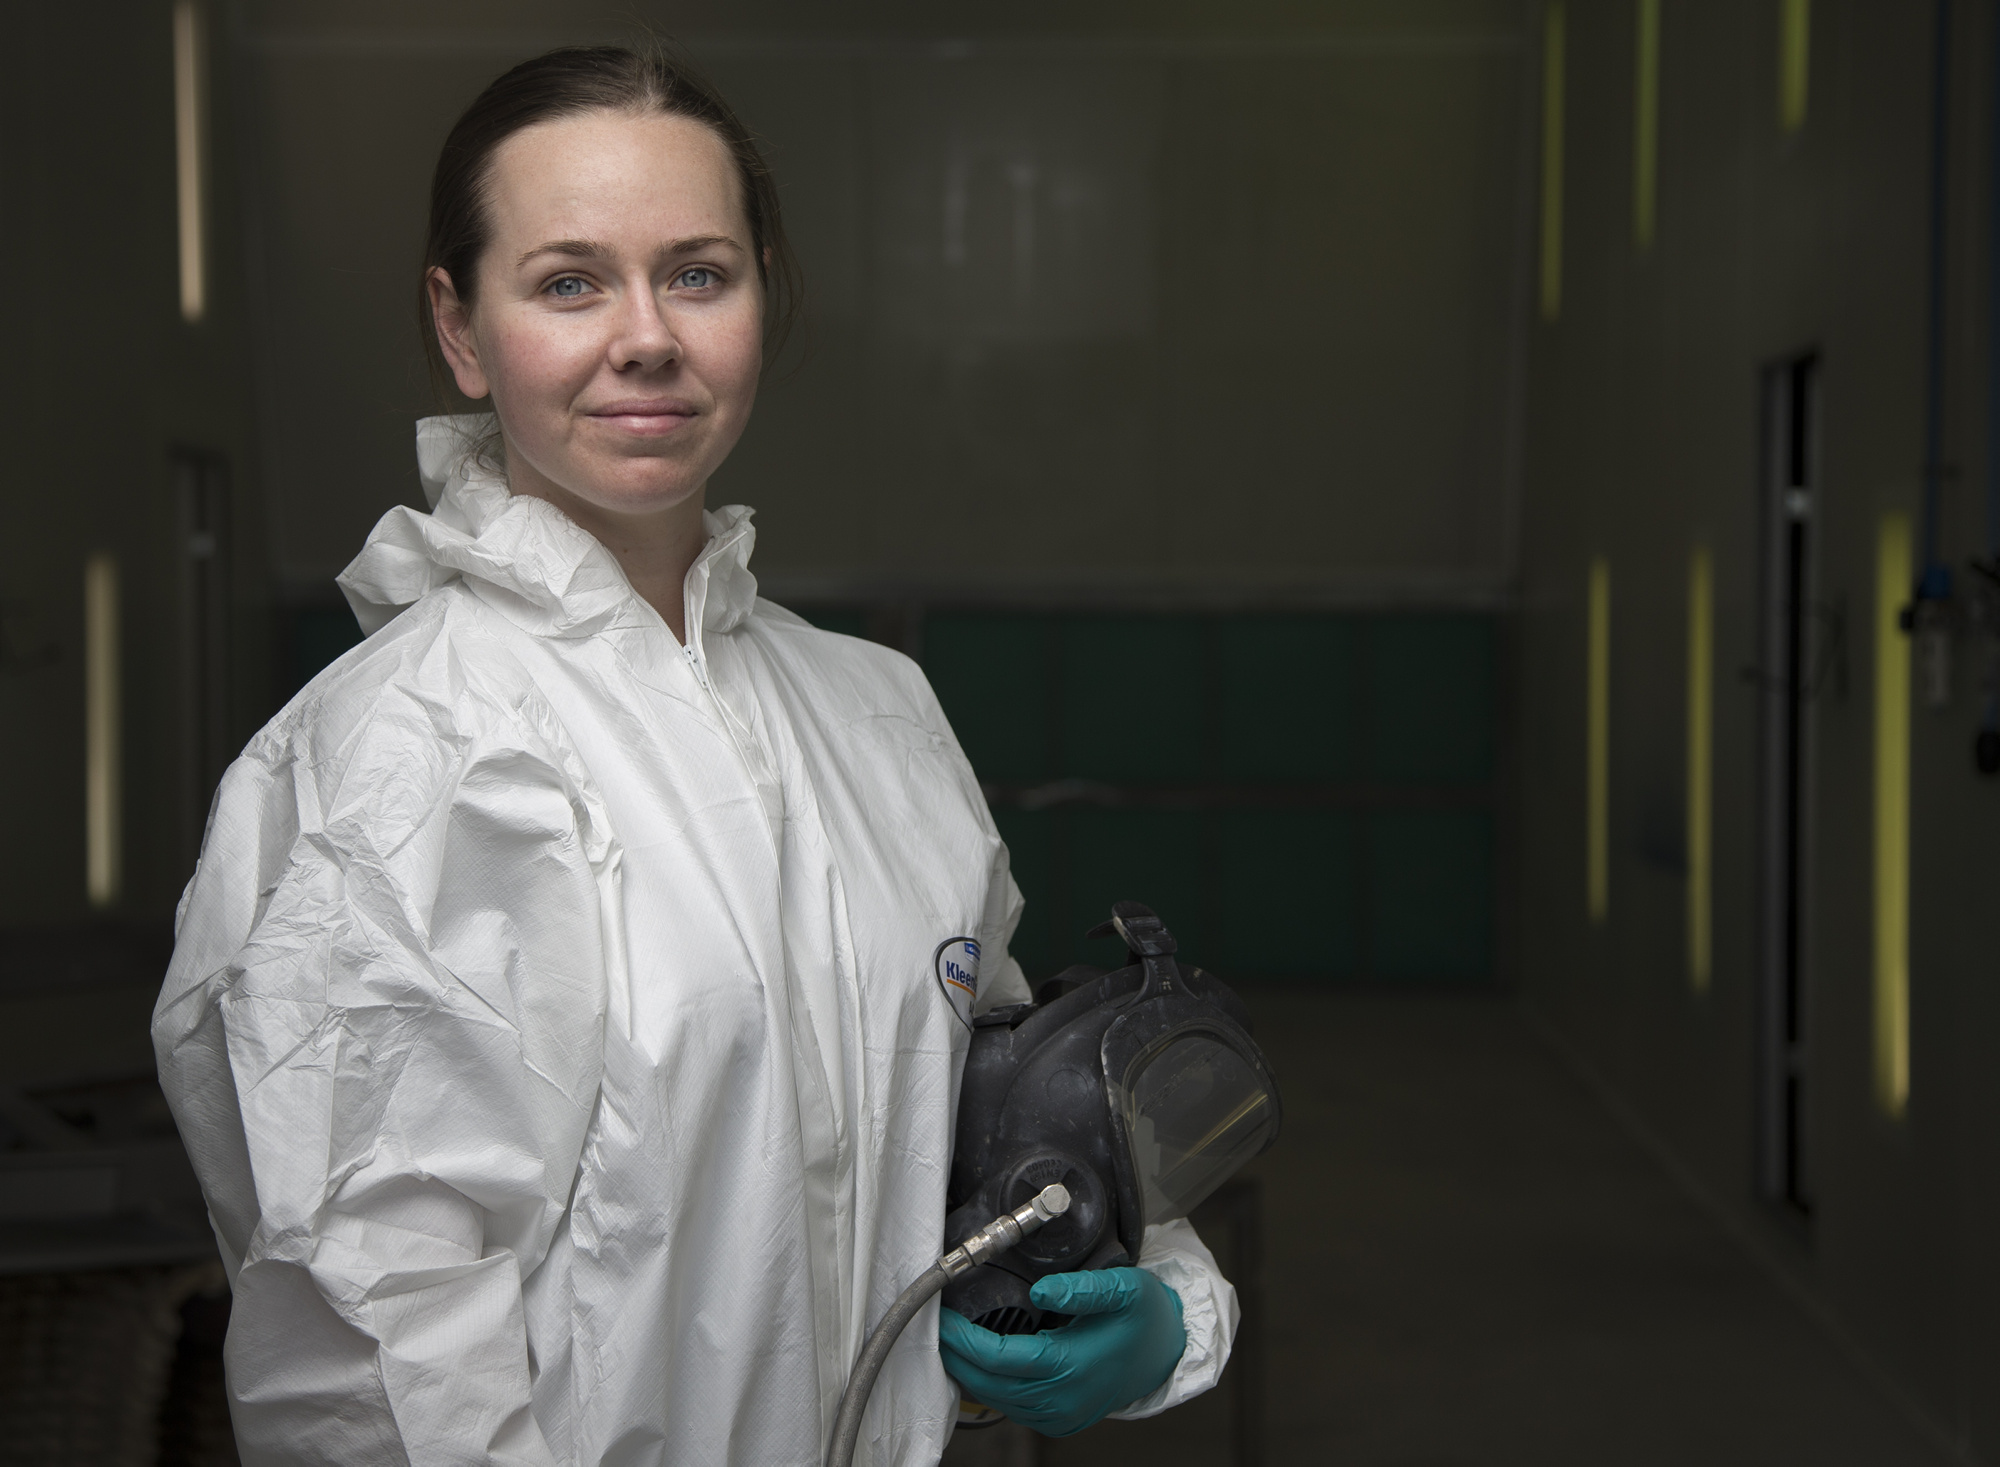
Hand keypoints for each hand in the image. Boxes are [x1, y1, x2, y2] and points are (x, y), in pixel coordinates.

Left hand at [937, 1267, 1185, 1436]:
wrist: (1166, 1354)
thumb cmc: (1144, 1317)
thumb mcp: (1124, 1289)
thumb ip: (1081, 1289)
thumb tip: (1039, 1290)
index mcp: (1071, 1367)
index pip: (1000, 1358)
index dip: (964, 1339)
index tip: (943, 1316)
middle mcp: (1061, 1400)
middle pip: (988, 1383)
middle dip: (956, 1355)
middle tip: (935, 1326)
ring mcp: (1059, 1416)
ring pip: (996, 1399)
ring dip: (969, 1371)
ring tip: (951, 1339)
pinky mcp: (1058, 1421)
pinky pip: (1012, 1407)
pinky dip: (990, 1384)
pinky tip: (980, 1360)